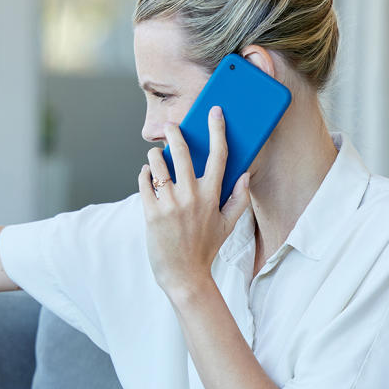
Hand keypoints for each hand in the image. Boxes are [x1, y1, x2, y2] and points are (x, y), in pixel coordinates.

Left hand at [138, 105, 253, 296]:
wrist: (184, 275)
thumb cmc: (206, 248)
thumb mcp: (228, 226)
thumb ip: (239, 199)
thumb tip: (244, 176)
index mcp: (212, 196)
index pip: (219, 155)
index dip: (217, 130)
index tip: (214, 113)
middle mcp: (191, 197)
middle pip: (182, 152)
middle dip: (175, 133)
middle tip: (170, 126)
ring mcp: (170, 204)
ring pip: (158, 164)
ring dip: (155, 155)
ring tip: (156, 156)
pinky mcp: (151, 213)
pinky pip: (144, 182)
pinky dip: (145, 174)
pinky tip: (147, 174)